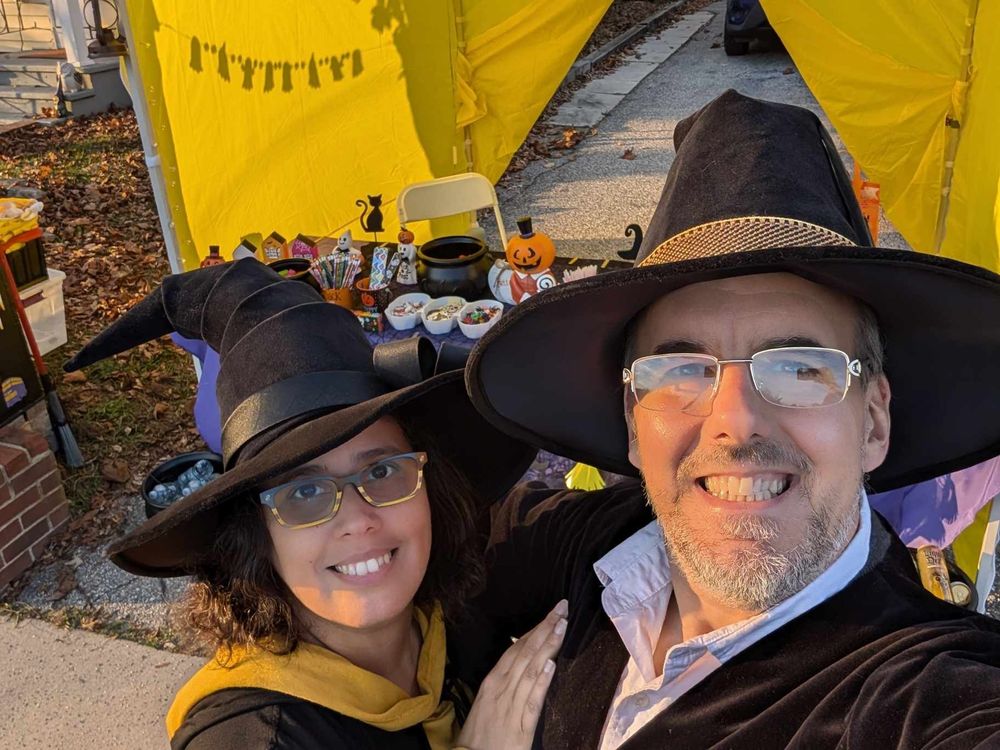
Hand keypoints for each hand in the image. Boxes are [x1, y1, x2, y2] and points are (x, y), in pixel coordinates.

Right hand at [455, 599, 568, 749]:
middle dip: (545, 629)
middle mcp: (501, 688)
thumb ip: (504, 683)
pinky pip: (532, 700)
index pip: (516, 648)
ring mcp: (511, 706)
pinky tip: (551, 666)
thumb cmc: (478, 733)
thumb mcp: (487, 701)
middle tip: (562, 608)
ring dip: (547, 646)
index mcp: (493, 681)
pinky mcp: (521, 727)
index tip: (551, 614)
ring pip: (531, 670)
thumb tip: (521, 664)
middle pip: (526, 652)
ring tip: (561, 626)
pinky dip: (541, 682)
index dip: (535, 630)